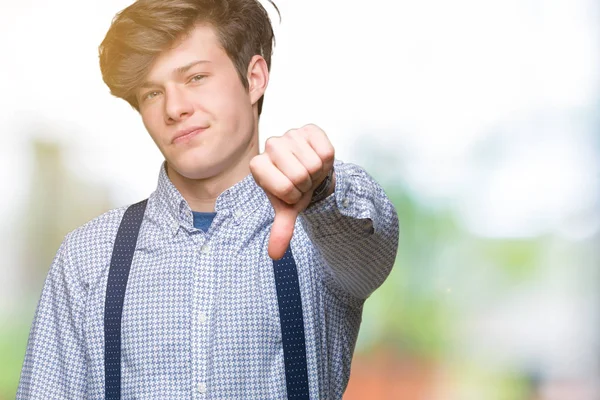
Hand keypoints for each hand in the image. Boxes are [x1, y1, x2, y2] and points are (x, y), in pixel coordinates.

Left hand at [249, 124, 334, 259]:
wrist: (310, 172)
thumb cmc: (294, 189)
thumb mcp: (288, 209)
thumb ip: (281, 230)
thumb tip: (275, 255)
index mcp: (258, 165)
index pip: (284, 188)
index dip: (294, 195)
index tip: (291, 192)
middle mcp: (270, 145)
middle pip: (300, 175)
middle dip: (307, 185)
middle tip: (303, 181)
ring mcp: (290, 134)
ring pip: (314, 163)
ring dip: (318, 173)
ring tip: (310, 170)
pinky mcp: (309, 128)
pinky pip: (326, 150)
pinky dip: (327, 159)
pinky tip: (318, 158)